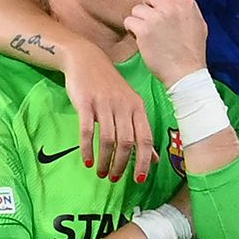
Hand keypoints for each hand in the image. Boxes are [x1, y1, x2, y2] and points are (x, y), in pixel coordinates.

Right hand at [53, 40, 154, 181]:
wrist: (86, 59)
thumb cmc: (109, 86)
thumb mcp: (129, 105)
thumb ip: (141, 131)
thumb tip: (154, 159)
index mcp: (138, 107)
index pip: (145, 138)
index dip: (143, 161)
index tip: (138, 179)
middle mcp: (123, 106)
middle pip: (126, 142)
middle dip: (121, 165)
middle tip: (114, 178)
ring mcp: (104, 104)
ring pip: (108, 139)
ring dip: (105, 160)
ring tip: (101, 173)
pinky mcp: (85, 103)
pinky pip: (87, 131)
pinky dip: (87, 149)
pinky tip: (87, 161)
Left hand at [123, 0, 209, 84]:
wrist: (185, 74)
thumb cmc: (192, 50)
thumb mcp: (197, 22)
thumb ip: (184, 5)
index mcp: (185, 2)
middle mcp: (170, 6)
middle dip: (147, 4)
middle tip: (153, 18)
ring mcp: (156, 18)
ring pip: (136, 8)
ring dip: (140, 20)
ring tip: (150, 33)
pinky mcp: (143, 30)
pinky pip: (129, 21)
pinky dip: (133, 30)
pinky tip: (143, 39)